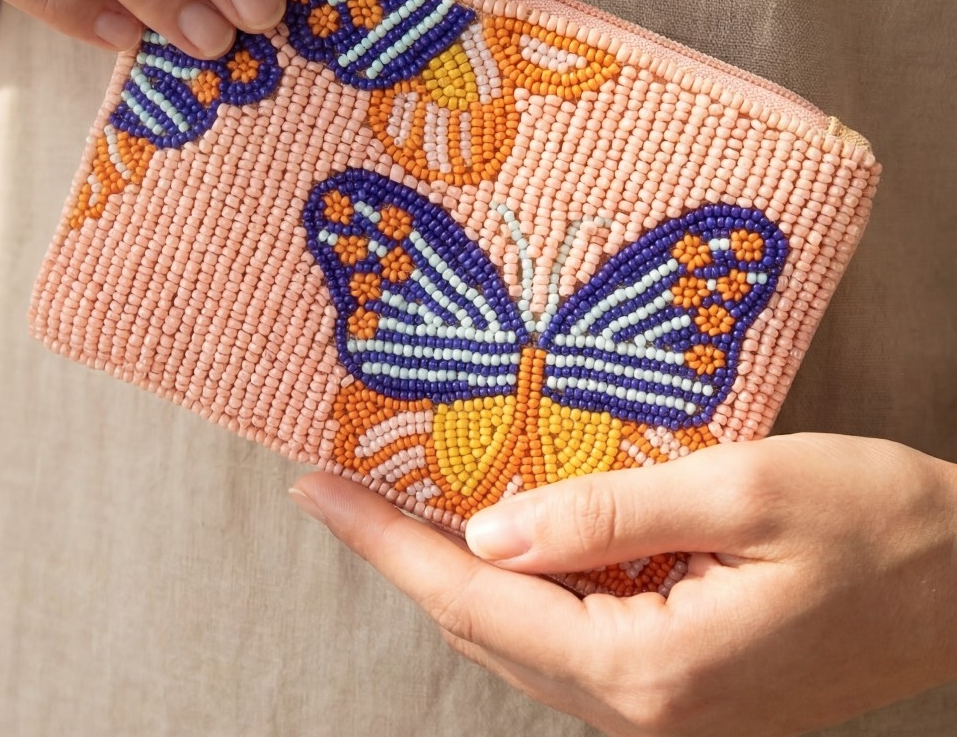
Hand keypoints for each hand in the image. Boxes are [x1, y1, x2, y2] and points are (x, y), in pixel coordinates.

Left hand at [291, 434, 956, 735]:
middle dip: (404, 554)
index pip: (478, 601)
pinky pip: (568, 635)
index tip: (318, 488)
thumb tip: (487, 534)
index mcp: (652, 669)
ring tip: (395, 504)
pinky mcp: (681, 684)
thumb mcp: (745, 490)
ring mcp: (663, 707)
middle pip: (485, 627)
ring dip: (455, 569)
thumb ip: (607, 515)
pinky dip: (517, 585)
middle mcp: (644, 710)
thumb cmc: (877, 522)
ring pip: (520, 637)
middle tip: (339, 486)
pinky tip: (497, 538)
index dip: (388, 542)